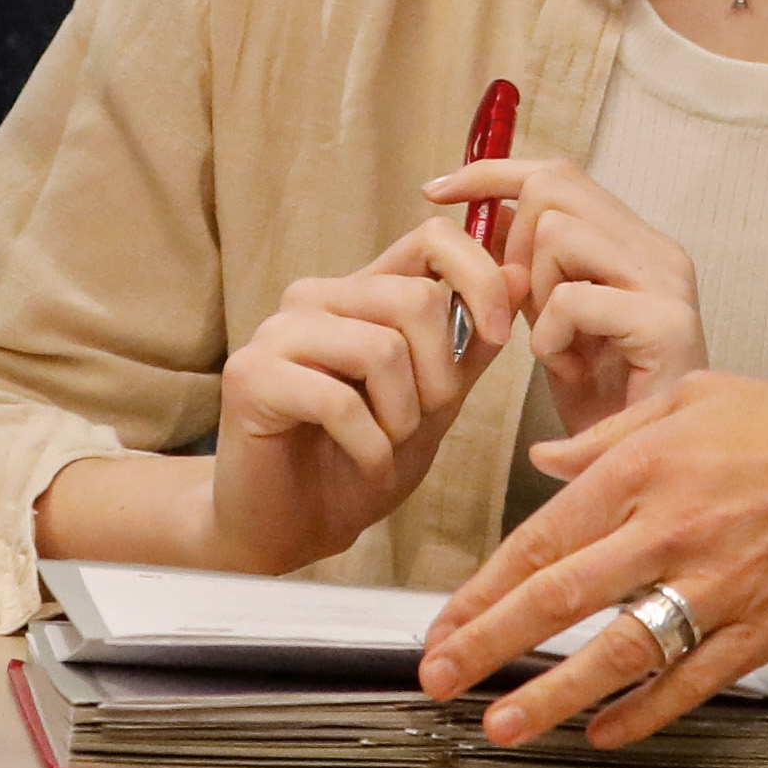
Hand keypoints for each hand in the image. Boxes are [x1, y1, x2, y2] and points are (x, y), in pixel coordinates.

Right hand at [198, 218, 516, 575]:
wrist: (292, 529)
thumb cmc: (360, 461)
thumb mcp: (436, 401)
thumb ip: (471, 342)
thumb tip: (518, 274)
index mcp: (362, 293)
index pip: (432, 239)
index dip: (479, 278)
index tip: (499, 334)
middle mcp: (315, 299)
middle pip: (416, 300)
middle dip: (440, 376)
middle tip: (420, 422)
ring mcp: (277, 333)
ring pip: (380, 349)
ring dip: (402, 417)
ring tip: (384, 444)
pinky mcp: (249, 376)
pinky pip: (338, 401)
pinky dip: (369, 447)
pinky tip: (362, 463)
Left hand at [417, 372, 767, 747]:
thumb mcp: (689, 398)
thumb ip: (607, 433)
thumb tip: (545, 462)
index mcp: (642, 472)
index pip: (538, 540)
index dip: (480, 590)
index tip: (442, 625)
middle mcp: (668, 533)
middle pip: (557, 599)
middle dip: (487, 645)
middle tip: (439, 679)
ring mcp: (713, 588)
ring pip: (615, 653)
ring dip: (550, 695)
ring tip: (501, 727)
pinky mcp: (759, 631)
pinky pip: (689, 683)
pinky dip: (642, 713)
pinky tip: (601, 733)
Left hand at [426, 151, 701, 436]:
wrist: (644, 473)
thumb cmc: (604, 406)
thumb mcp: (555, 323)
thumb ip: (531, 268)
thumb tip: (495, 210)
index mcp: (638, 246)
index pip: (558, 174)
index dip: (490, 173)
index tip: (434, 191)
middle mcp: (660, 253)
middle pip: (553, 188)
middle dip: (512, 245)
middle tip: (519, 309)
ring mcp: (668, 285)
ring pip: (557, 233)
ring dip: (534, 294)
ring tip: (557, 346)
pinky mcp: (666, 324)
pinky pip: (570, 298)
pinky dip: (551, 338)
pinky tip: (571, 372)